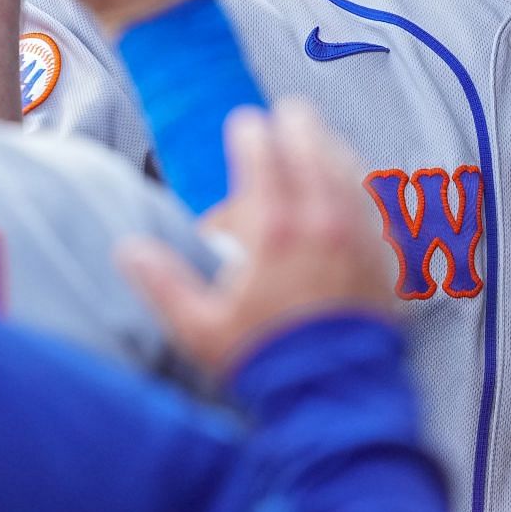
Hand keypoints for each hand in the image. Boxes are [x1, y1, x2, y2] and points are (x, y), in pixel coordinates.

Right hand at [117, 101, 394, 380]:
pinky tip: (354, 184)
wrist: (332, 398)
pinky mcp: (382, 257)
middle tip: (286, 114)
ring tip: (319, 139)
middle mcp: (320, 223)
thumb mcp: (201, 328)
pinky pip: (373, 205)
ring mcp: (357, 237)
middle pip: (311, 152)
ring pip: (348, 172)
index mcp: (274, 231)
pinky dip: (360, 184)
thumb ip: (164, 283)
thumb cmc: (264, 363)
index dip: (250, 134)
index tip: (244, 124)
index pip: (262, 159)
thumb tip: (128, 250)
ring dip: (331, 148)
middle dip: (296, 127)